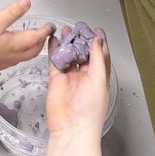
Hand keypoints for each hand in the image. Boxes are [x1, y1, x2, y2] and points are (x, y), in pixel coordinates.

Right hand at [0, 0, 53, 75]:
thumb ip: (12, 12)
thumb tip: (27, 2)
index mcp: (15, 45)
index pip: (36, 38)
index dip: (44, 31)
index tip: (50, 26)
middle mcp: (13, 56)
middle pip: (33, 50)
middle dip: (41, 41)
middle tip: (44, 33)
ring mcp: (5, 62)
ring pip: (25, 56)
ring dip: (32, 47)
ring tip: (32, 38)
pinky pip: (16, 59)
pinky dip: (22, 52)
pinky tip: (14, 47)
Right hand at [46, 32, 109, 155]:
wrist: (71, 128)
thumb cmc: (90, 109)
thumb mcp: (99, 80)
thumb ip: (98, 58)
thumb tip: (98, 40)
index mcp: (99, 78)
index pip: (101, 56)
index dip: (99, 42)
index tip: (97, 30)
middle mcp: (85, 77)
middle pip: (83, 54)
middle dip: (81, 40)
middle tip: (78, 27)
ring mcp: (70, 78)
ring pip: (69, 56)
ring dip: (68, 43)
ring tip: (66, 30)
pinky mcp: (56, 80)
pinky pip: (55, 62)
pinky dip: (54, 50)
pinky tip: (53, 40)